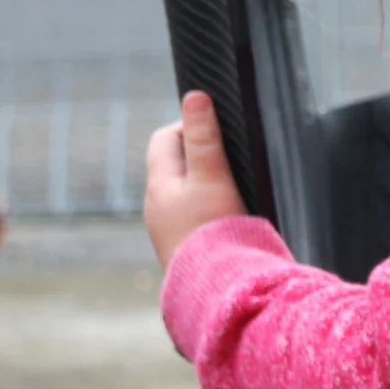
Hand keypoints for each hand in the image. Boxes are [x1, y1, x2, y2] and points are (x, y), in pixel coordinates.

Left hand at [145, 91, 249, 268]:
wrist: (217, 292)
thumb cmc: (215, 232)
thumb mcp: (212, 176)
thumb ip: (204, 137)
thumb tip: (194, 96)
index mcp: (159, 184)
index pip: (164, 138)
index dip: (190, 126)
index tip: (219, 133)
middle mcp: (156, 207)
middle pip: (173, 165)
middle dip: (199, 156)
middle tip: (229, 160)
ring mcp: (167, 231)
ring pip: (183, 193)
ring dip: (204, 185)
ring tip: (233, 190)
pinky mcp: (183, 251)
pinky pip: (191, 218)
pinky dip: (207, 211)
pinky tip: (230, 219)